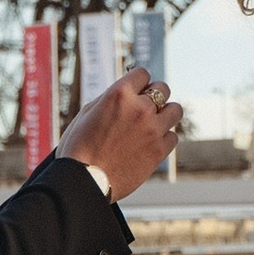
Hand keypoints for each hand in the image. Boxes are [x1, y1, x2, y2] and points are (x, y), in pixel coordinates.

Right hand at [57, 63, 183, 201]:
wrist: (83, 181)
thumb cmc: (78, 148)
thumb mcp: (87, 113)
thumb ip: (110, 98)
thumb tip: (127, 91)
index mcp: (119, 94)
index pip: (142, 73)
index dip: (138, 82)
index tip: (137, 90)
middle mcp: (140, 108)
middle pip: (163, 88)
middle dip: (154, 96)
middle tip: (145, 107)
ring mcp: (152, 129)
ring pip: (175, 110)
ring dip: (165, 114)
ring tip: (154, 123)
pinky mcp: (159, 151)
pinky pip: (173, 137)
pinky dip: (164, 138)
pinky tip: (152, 143)